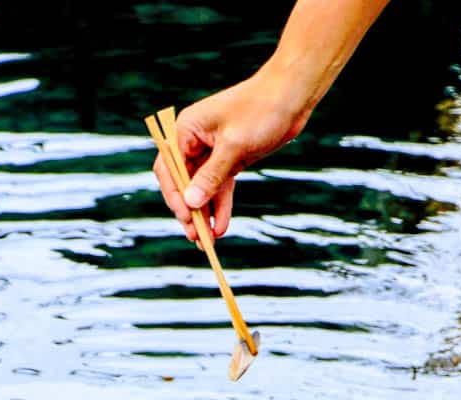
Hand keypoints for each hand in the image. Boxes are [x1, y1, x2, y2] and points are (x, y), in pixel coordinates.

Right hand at [153, 68, 309, 242]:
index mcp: (185, 130)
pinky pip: (219, 188)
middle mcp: (193, 141)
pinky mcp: (228, 160)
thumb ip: (211, 176)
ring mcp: (210, 152)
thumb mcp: (234, 146)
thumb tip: (190, 203)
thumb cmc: (260, 111)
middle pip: (183, 183)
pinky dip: (220, 207)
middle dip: (190, 211)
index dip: (175, 195)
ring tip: (209, 241)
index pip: (170, 168)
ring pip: (201, 190)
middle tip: (196, 238)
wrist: (291, 97)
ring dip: (205, 214)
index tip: (186, 217)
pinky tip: (221, 227)